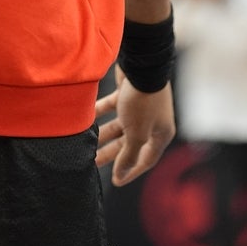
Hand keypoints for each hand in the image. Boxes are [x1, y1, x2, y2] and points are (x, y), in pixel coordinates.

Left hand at [94, 65, 175, 186]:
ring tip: (85, 141)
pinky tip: (86, 116)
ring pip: (120, 125)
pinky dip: (101, 111)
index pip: (146, 160)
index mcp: (161, 135)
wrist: (142, 64)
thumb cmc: (143, 102)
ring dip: (104, 133)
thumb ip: (128, 155)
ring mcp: (141, 107)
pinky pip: (114, 107)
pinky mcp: (129, 93)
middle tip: (92, 161)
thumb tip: (121, 175)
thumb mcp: (136, 133)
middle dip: (111, 152)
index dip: (130, 172)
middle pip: (130, 143)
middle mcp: (153, 122)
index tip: (115, 181)